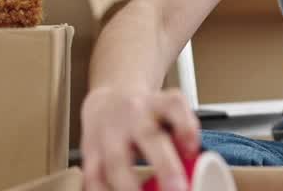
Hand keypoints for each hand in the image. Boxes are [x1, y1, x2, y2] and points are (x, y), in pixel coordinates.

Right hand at [81, 86, 200, 190]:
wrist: (107, 101)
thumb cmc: (144, 114)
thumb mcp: (168, 113)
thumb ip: (182, 133)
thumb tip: (192, 162)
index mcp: (158, 103)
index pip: (174, 105)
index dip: (186, 127)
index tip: (192, 151)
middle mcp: (133, 115)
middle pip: (148, 135)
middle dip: (164, 166)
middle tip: (177, 189)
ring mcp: (109, 132)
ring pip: (116, 160)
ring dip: (129, 186)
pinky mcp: (90, 150)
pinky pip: (93, 175)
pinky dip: (102, 190)